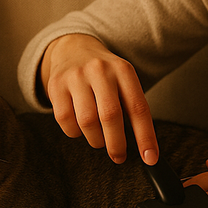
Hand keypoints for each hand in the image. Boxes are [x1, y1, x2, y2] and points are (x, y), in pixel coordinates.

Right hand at [39, 34, 157, 164]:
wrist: (74, 49)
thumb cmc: (105, 75)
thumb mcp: (124, 81)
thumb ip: (132, 108)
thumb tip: (145, 148)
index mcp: (123, 70)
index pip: (138, 108)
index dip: (145, 136)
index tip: (150, 158)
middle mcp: (100, 70)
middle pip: (110, 116)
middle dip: (116, 144)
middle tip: (119, 156)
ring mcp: (76, 76)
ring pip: (87, 121)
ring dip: (96, 140)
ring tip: (100, 140)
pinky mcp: (56, 85)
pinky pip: (65, 120)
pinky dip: (75, 132)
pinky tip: (81, 128)